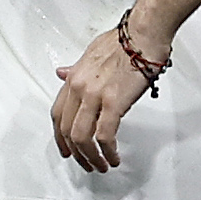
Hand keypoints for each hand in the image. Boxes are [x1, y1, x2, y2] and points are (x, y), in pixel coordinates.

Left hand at [52, 27, 157, 173]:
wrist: (143, 34)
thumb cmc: (124, 40)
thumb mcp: (90, 53)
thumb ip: (76, 68)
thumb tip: (63, 73)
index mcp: (73, 78)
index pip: (57, 114)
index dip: (60, 136)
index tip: (66, 149)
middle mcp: (79, 88)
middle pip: (67, 130)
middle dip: (76, 153)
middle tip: (86, 163)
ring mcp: (94, 96)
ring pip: (82, 138)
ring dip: (91, 157)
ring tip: (101, 165)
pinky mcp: (113, 102)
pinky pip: (104, 135)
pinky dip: (108, 151)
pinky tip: (114, 157)